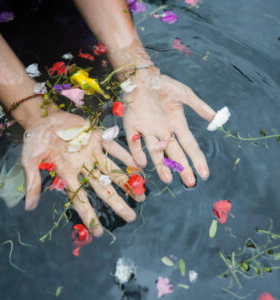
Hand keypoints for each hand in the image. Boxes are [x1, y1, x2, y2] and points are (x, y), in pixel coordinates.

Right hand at [21, 110, 144, 236]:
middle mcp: (83, 166)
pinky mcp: (97, 137)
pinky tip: (137, 166)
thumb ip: (33, 182)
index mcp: (67, 174)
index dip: (89, 216)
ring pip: (112, 170)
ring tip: (141, 197)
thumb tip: (28, 208)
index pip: (80, 198)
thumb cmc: (35, 139)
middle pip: (102, 188)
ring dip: (126, 182)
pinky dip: (125, 156)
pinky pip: (113, 148)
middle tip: (131, 217)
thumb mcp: (30, 161)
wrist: (44, 117)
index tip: (99, 233)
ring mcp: (92, 152)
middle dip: (117, 203)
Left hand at [123, 68, 215, 186]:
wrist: (142, 77)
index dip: (197, 159)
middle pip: (174, 153)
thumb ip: (199, 107)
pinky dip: (138, 151)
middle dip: (183, 168)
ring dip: (161, 165)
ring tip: (167, 179)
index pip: (189, 145)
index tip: (204, 174)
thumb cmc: (164, 85)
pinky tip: (142, 162)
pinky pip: (135, 142)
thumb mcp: (184, 94)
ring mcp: (147, 131)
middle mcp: (163, 132)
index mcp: (176, 124)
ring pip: (155, 152)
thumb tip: (216, 119)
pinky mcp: (132, 127)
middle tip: (189, 183)